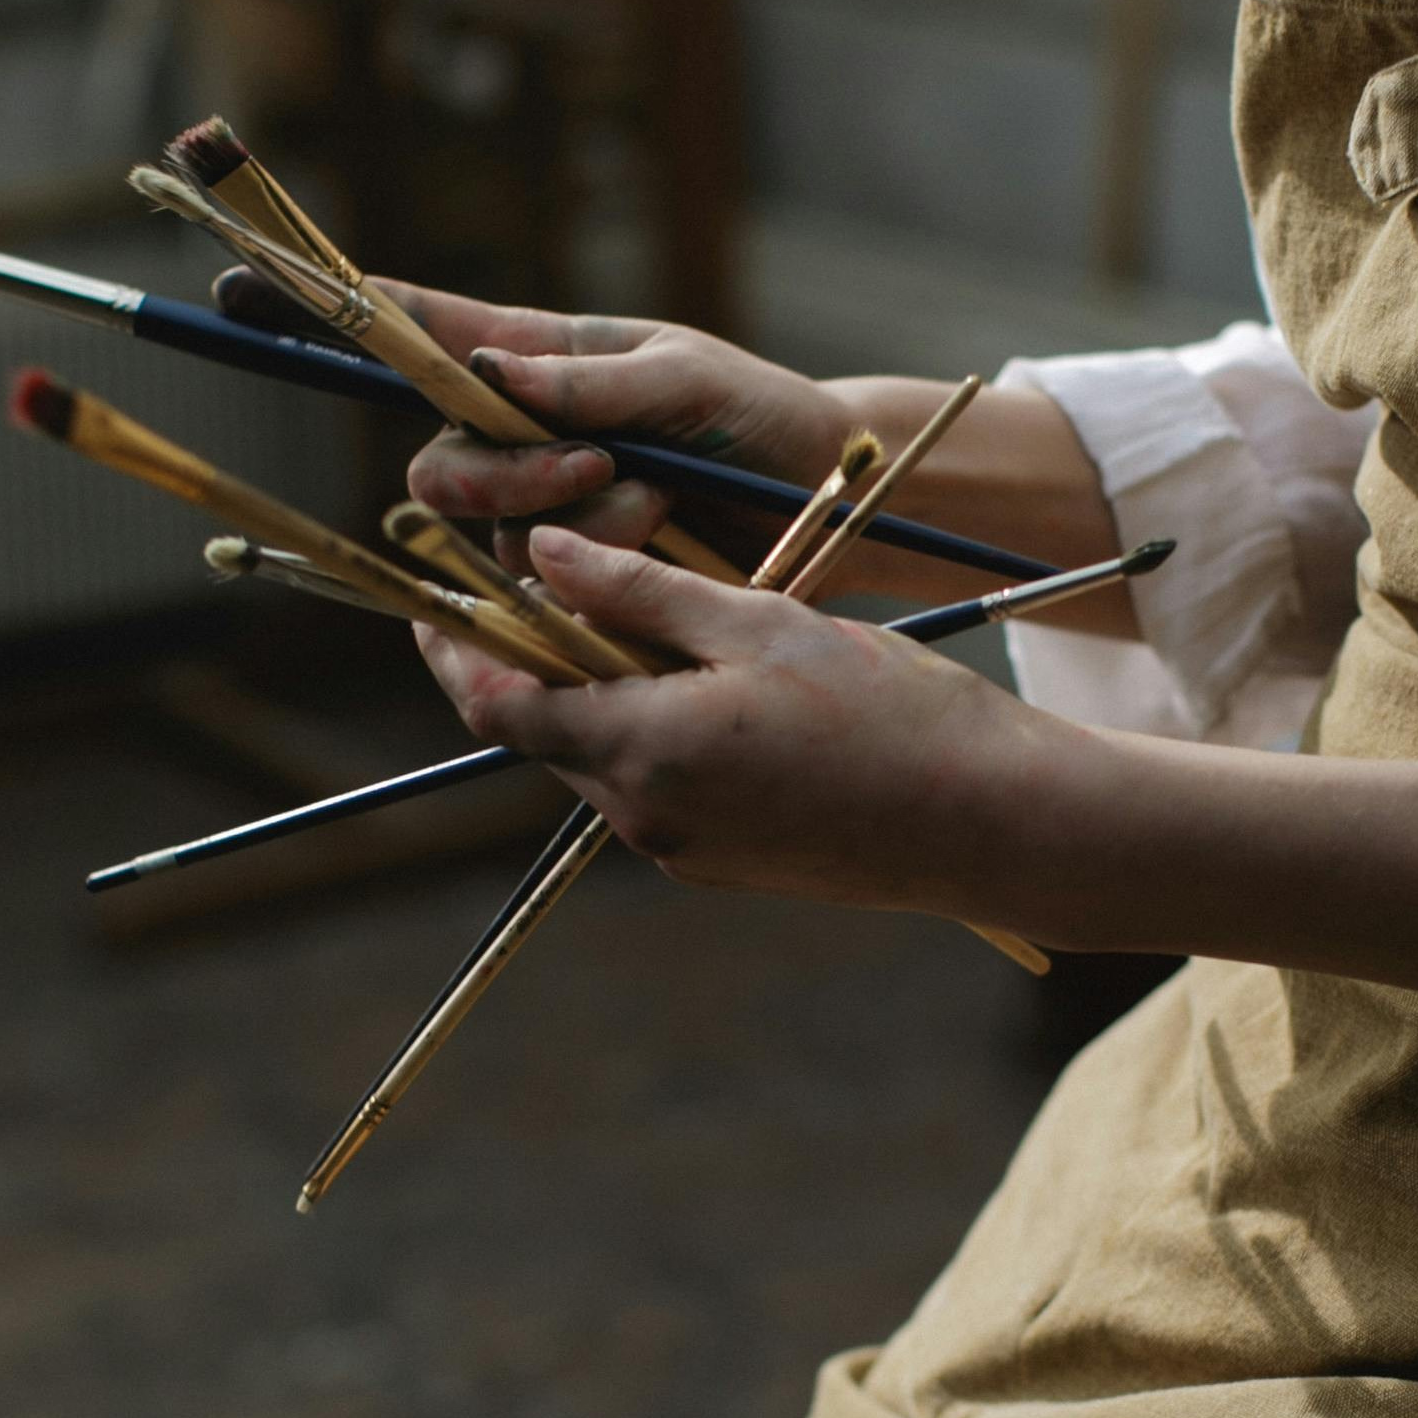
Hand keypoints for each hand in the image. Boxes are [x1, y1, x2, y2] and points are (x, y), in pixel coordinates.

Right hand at [215, 262, 846, 566]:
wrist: (817, 498)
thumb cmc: (755, 415)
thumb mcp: (680, 379)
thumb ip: (587, 382)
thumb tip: (487, 374)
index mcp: (535, 358)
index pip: (417, 331)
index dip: (333, 312)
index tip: (244, 281)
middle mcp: (521, 434)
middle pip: (434, 468)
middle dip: (499, 477)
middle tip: (594, 465)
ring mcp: (542, 510)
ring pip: (488, 534)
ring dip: (568, 518)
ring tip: (653, 493)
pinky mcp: (571, 575)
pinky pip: (539, 583)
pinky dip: (598, 559)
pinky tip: (657, 533)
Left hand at [418, 526, 1066, 914]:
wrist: (986, 818)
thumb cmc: (882, 709)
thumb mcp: (757, 620)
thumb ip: (638, 588)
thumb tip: (543, 556)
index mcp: (641, 752)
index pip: (497, 700)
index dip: (453, 643)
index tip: (431, 591)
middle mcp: (644, 816)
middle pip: (546, 727)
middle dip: (535, 655)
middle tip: (551, 575)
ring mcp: (684, 848)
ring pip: (604, 752)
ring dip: (602, 687)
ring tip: (651, 611)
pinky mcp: (725, 861)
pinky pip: (655, 781)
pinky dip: (652, 724)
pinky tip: (710, 675)